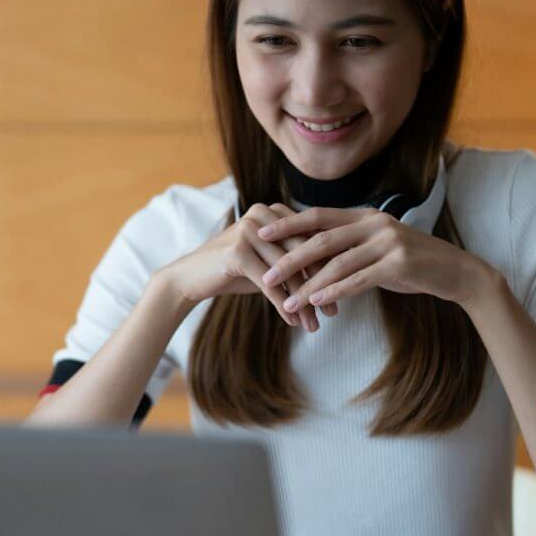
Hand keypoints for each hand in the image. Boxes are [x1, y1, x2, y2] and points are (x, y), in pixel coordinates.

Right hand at [159, 202, 332, 329]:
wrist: (192, 277)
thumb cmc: (234, 270)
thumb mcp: (268, 260)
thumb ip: (295, 258)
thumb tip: (335, 274)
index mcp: (273, 210)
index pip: (310, 238)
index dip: (328, 266)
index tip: (343, 292)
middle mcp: (262, 214)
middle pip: (302, 254)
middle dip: (320, 286)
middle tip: (334, 313)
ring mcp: (249, 230)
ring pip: (287, 272)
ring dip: (302, 302)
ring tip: (314, 324)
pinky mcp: (237, 251)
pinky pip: (269, 283)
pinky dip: (282, 305)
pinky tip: (292, 323)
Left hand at [257, 206, 486, 312]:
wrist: (456, 273)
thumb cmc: (411, 265)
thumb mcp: (377, 249)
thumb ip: (348, 248)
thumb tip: (312, 256)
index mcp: (364, 216)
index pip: (318, 217)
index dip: (288, 224)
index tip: (260, 232)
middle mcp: (374, 223)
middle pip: (322, 238)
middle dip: (290, 258)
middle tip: (266, 274)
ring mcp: (388, 242)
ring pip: (337, 263)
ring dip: (309, 285)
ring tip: (287, 302)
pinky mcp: (399, 263)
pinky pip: (359, 279)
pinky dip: (335, 291)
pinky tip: (316, 303)